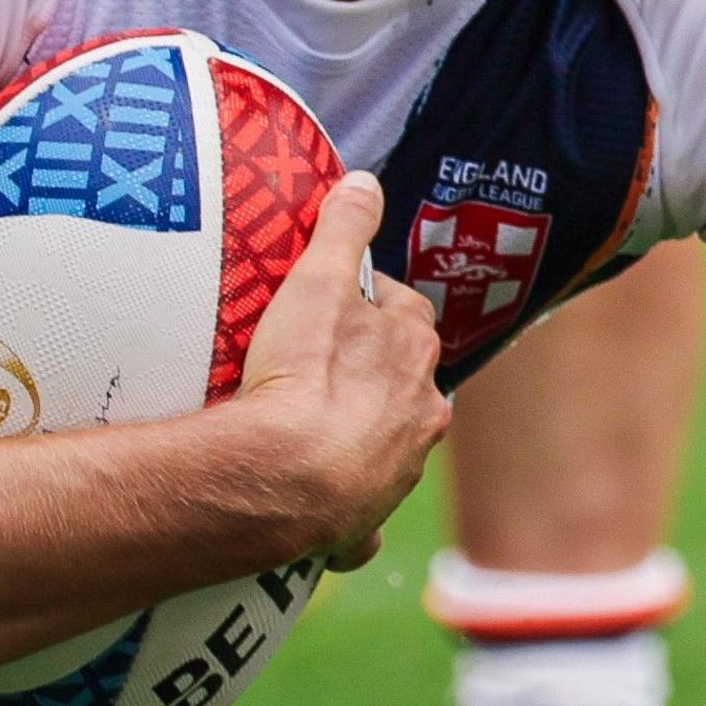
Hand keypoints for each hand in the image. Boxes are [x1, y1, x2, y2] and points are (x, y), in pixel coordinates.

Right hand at [230, 172, 447, 565]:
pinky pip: (359, 516)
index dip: (373, 305)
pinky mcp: (364, 522)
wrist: (284, 478)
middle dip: (371, 373)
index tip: (338, 304)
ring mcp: (396, 472)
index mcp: (414, 353)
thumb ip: (343, 230)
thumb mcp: (318, 282)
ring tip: (305, 428)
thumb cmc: (305, 375)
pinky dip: (344, 511)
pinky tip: (312, 505)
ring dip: (360, 437)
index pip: (406, 313)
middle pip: (403, 381)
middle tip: (317, 365)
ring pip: (387, 445)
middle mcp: (421, 413)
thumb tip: (364, 182)